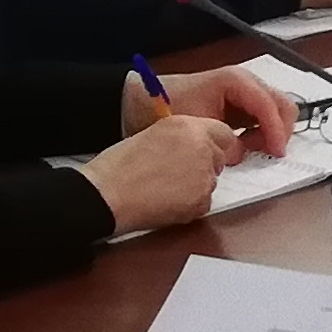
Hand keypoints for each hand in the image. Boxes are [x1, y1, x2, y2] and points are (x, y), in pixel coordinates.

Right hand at [76, 114, 237, 233]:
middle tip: (174, 172)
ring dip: (196, 185)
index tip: (203, 152)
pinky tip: (166, 200)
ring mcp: (204, 176)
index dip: (212, 144)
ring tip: (165, 187)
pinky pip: (204, 202)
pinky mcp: (201, 201)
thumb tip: (198, 144)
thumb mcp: (154, 133)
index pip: (223, 133)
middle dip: (204, 165)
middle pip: (219, 158)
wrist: (107, 194)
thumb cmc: (119, 166)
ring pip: (211, 181)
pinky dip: (190, 204)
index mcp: (188, 127)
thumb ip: (183, 136)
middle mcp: (202, 149)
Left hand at [145, 64, 297, 157]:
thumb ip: (223, 139)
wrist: (141, 100)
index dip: (276, 129)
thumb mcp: (193, 125)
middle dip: (279, 129)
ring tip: (252, 149)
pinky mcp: (239, 102)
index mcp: (233, 80)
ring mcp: (243, 91)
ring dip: (272, 131)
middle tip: (268, 152)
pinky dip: (263, 131)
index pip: (267, 103)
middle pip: (280, 103)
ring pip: (276, 109)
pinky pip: (263, 115)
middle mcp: (243, 81)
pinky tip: (247, 144)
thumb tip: (242, 152)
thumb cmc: (164, 107)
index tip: (276, 152)